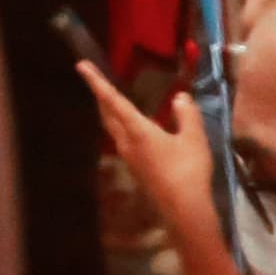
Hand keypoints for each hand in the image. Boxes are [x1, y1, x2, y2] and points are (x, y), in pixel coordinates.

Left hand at [80, 61, 212, 228]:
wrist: (183, 208)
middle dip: (99, 95)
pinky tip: (133, 126)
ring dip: (108, 110)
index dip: (97, 82)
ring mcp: (128, 156)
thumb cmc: (189, 170)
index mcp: (137, 131)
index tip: (81, 67)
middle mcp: (126, 142)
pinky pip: (122, 139)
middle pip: (107, 114)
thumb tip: (180, 97)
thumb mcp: (194, 139)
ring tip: (109, 98)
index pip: (113, 100)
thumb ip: (187, 115)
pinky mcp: (135, 167)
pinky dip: (121, 125)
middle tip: (94, 79)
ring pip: (112, 127)